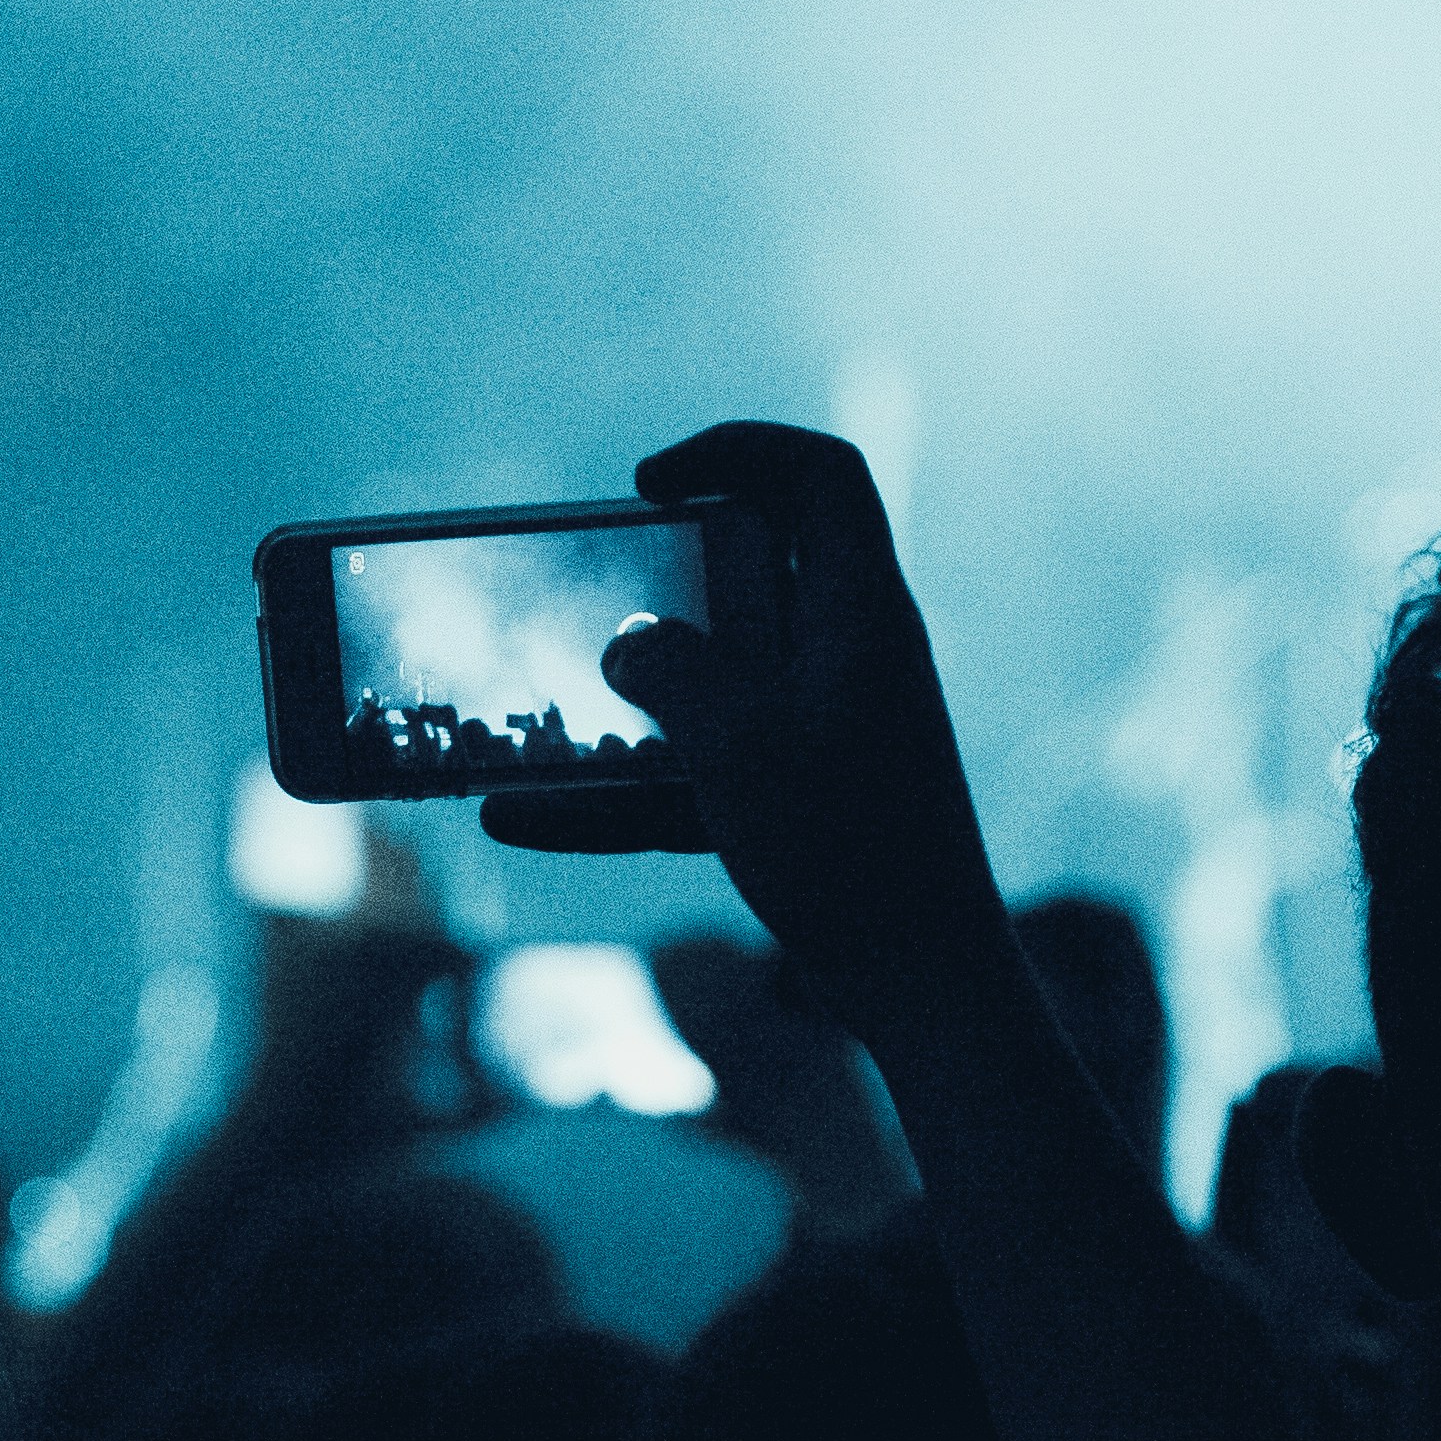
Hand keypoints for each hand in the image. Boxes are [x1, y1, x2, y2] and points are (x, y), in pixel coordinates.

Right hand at [482, 423, 1005, 1032]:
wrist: (924, 989)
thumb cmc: (849, 853)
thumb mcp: (739, 745)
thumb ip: (673, 672)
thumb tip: (628, 640)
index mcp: (860, 613)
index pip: (821, 475)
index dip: (737, 450)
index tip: (648, 484)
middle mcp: (850, 657)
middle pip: (756, 571)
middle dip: (660, 576)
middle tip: (584, 588)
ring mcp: (827, 732)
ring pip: (714, 680)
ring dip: (622, 693)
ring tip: (521, 709)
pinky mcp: (802, 801)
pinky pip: (697, 773)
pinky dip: (620, 790)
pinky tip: (516, 819)